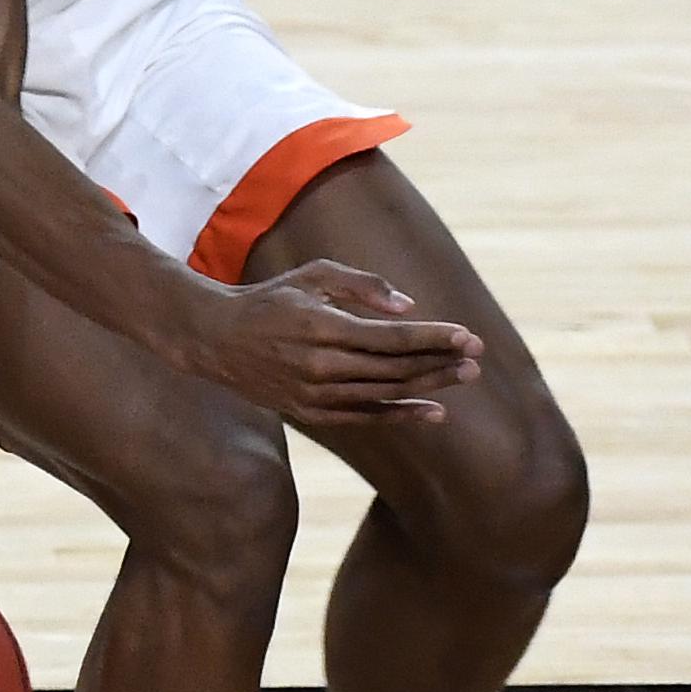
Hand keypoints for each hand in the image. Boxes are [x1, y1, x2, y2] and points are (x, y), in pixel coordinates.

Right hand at [196, 260, 478, 425]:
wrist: (214, 339)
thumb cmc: (270, 299)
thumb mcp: (313, 275)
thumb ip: (363, 286)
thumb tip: (408, 308)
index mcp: (322, 327)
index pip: (392, 338)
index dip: (435, 338)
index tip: (469, 337)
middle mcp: (320, 366)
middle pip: (395, 368)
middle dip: (441, 362)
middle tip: (476, 358)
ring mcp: (314, 394)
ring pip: (385, 394)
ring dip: (429, 386)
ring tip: (463, 377)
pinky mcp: (310, 412)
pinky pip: (364, 416)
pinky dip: (400, 415)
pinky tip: (431, 411)